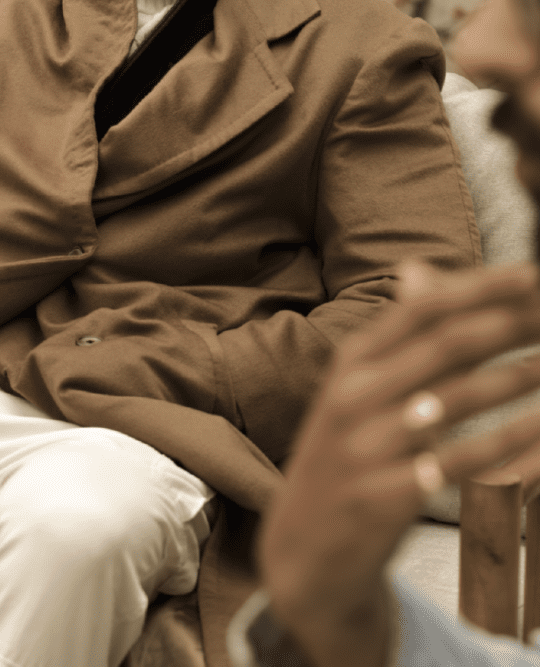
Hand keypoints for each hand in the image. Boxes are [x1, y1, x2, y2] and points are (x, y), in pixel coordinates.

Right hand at [258, 261, 539, 666]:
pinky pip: (460, 462)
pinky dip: (508, 444)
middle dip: (511, 324)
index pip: (421, 308)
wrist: (301, 548)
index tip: (532, 275)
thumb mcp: (357, 391)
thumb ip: (399, 338)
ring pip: (458, 398)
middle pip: (444, 344)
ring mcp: (366, 444)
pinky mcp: (385, 494)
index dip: (480, 288)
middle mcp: (353, 394)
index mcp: (350, 362)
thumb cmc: (344, 456)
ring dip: (519, 378)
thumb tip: (416, 268)